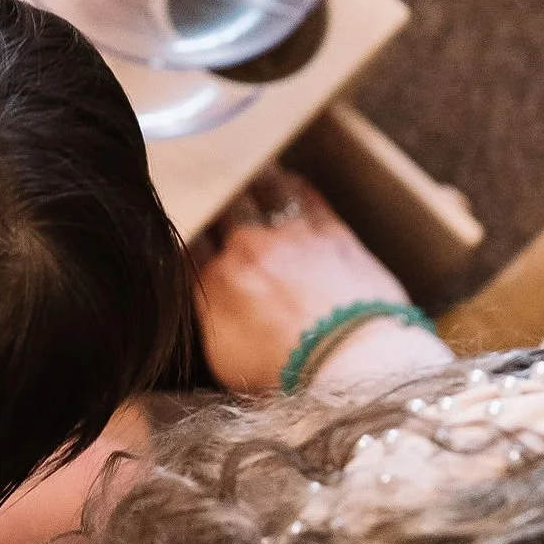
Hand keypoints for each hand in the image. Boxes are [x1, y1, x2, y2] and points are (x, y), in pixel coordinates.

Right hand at [193, 177, 444, 393]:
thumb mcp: (226, 361)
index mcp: (215, 282)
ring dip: (253, 179)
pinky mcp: (333, 231)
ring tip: (246, 168)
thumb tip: (202, 297)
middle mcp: (247, 248)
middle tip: (212, 187)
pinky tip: (290, 182)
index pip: (189, 242)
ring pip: (263, 190)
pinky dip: (294, 186)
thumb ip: (209, 319)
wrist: (353, 361)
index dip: (189, 230)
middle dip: (217, 197)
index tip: (190, 224)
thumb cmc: (290, 375)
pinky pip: (306, 196)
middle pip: (223, 207)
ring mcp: (291, 234)